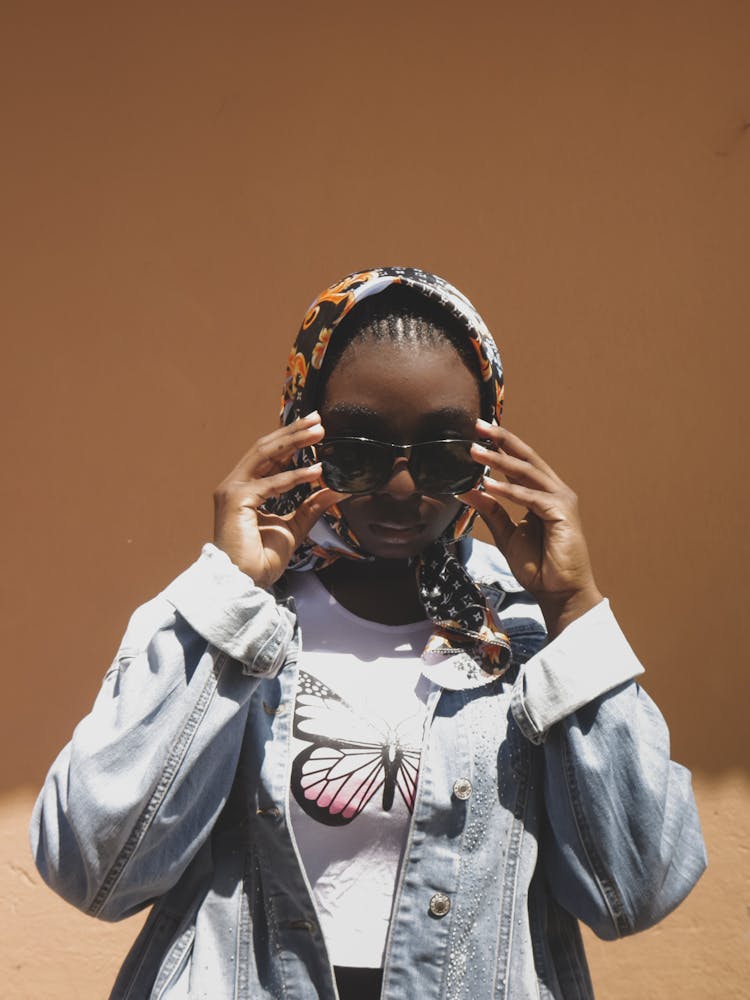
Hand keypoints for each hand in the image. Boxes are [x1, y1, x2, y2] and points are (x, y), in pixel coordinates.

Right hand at [213, 412, 346, 588]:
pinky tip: (316, 471)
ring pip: (265, 454)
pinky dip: (294, 476)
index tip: (316, 428)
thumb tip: (335, 490)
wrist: (243, 582)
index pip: (270, 456)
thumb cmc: (261, 559)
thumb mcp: (294, 527)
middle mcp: (236, 484)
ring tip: (319, 433)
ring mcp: (233, 490)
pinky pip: (270, 483)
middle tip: (319, 419)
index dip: (292, 440)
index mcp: (246, 488)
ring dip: (294, 441)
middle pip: (267, 448)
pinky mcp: (236, 500)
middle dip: (294, 432)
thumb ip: (311, 506)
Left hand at [465, 420, 602, 636]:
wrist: (559, 592)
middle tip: (478, 425)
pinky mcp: (562, 513)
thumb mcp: (506, 533)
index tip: (477, 432)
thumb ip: (490, 510)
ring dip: (499, 460)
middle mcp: (553, 490)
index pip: (518, 463)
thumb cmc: (537, 565)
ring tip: (474, 451)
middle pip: (525, 458)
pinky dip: (509, 490)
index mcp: (541, 493)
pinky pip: (531, 497)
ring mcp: (560, 499)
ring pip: (527, 472)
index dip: (499, 446)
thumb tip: (466, 489)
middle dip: (501, 440)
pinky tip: (488, 484)